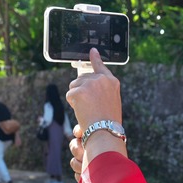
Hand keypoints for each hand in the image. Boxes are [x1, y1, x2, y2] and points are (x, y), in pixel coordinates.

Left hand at [65, 48, 125, 175]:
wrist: (105, 131)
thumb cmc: (108, 122)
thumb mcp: (111, 102)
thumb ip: (102, 90)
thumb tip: (84, 85)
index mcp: (112, 82)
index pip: (101, 66)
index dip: (95, 59)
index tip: (92, 51)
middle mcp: (102, 79)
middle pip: (82, 78)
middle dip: (81, 90)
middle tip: (88, 106)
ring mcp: (90, 83)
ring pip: (74, 85)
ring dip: (76, 97)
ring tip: (87, 109)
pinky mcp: (80, 90)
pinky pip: (70, 94)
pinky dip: (73, 104)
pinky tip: (82, 111)